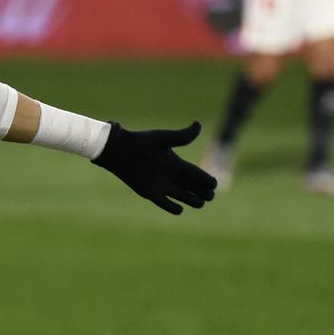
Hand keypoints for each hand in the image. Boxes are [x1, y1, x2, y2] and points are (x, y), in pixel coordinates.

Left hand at [91, 121, 216, 214]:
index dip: (206, 179)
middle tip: (210, 196)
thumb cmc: (141, 142)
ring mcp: (160, 184)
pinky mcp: (149, 192)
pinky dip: (172, 207)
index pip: (195, 173)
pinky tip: (180, 209)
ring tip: (201, 202)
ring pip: (181, 195)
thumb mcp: (164, 139)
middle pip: (191, 186)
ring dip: (192, 200)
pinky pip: (163, 203)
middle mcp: (169, 175)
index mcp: (175, 162)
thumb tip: (199, 125)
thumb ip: (183, 136)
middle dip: (202, 191)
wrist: (119, 150)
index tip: (214, 184)